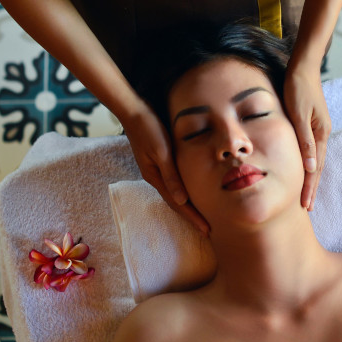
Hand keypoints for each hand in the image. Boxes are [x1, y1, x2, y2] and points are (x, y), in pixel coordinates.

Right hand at [123, 106, 209, 234]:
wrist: (133, 111)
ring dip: (188, 207)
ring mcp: (156, 170)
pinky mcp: (160, 161)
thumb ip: (171, 175)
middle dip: (191, 217)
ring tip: (201, 217)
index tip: (206, 229)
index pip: (177, 204)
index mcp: (155, 177)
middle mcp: (155, 177)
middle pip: (176, 203)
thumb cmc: (149, 129)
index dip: (192, 217)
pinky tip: (190, 194)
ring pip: (175, 194)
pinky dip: (183, 192)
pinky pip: (174, 183)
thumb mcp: (161, 152)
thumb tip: (181, 201)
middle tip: (208, 230)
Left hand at [283, 64, 330, 210]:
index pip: (315, 168)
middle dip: (312, 188)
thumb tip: (310, 168)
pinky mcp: (312, 124)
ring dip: (311, 179)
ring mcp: (318, 129)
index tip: (306, 205)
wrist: (302, 66)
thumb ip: (304, 141)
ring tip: (307, 195)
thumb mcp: (299, 114)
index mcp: (320, 133)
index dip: (310, 187)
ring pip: (315, 160)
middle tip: (307, 208)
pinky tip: (305, 169)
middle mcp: (322, 134)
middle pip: (317, 167)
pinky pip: (311, 150)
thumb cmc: (298, 87)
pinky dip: (308, 164)